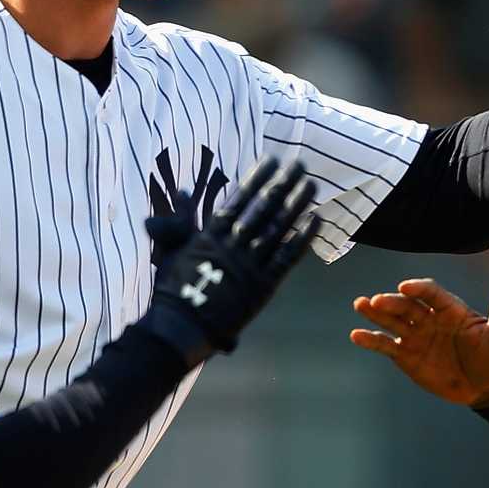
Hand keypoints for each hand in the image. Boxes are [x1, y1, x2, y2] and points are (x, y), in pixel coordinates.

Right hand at [144, 156, 318, 361]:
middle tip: (300, 164)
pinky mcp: (264, 285)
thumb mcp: (172, 248)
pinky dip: (303, 238)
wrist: (182, 327)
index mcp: (211, 234)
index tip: (272, 160)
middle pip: (264, 208)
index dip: (257, 178)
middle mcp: (234, 245)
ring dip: (298, 204)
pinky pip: (288, 257)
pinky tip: (316, 219)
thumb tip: (183, 190)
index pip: (239, 199)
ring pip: (279, 228)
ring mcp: (250, 265)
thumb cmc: (174, 290)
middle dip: (284, 184)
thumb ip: (180, 219)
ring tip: (312, 185)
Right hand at [349, 277, 488, 407]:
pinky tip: (356, 336)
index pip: (431, 294)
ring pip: (392, 321)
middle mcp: (429, 318)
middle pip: (407, 306)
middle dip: (392, 302)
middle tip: (376, 301)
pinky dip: (371, 340)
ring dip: (375, 314)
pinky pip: (386, 345)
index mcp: (450, 309)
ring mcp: (415, 335)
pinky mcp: (405, 355)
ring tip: (360, 304)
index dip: (418, 289)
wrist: (485, 387)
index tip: (406, 286)